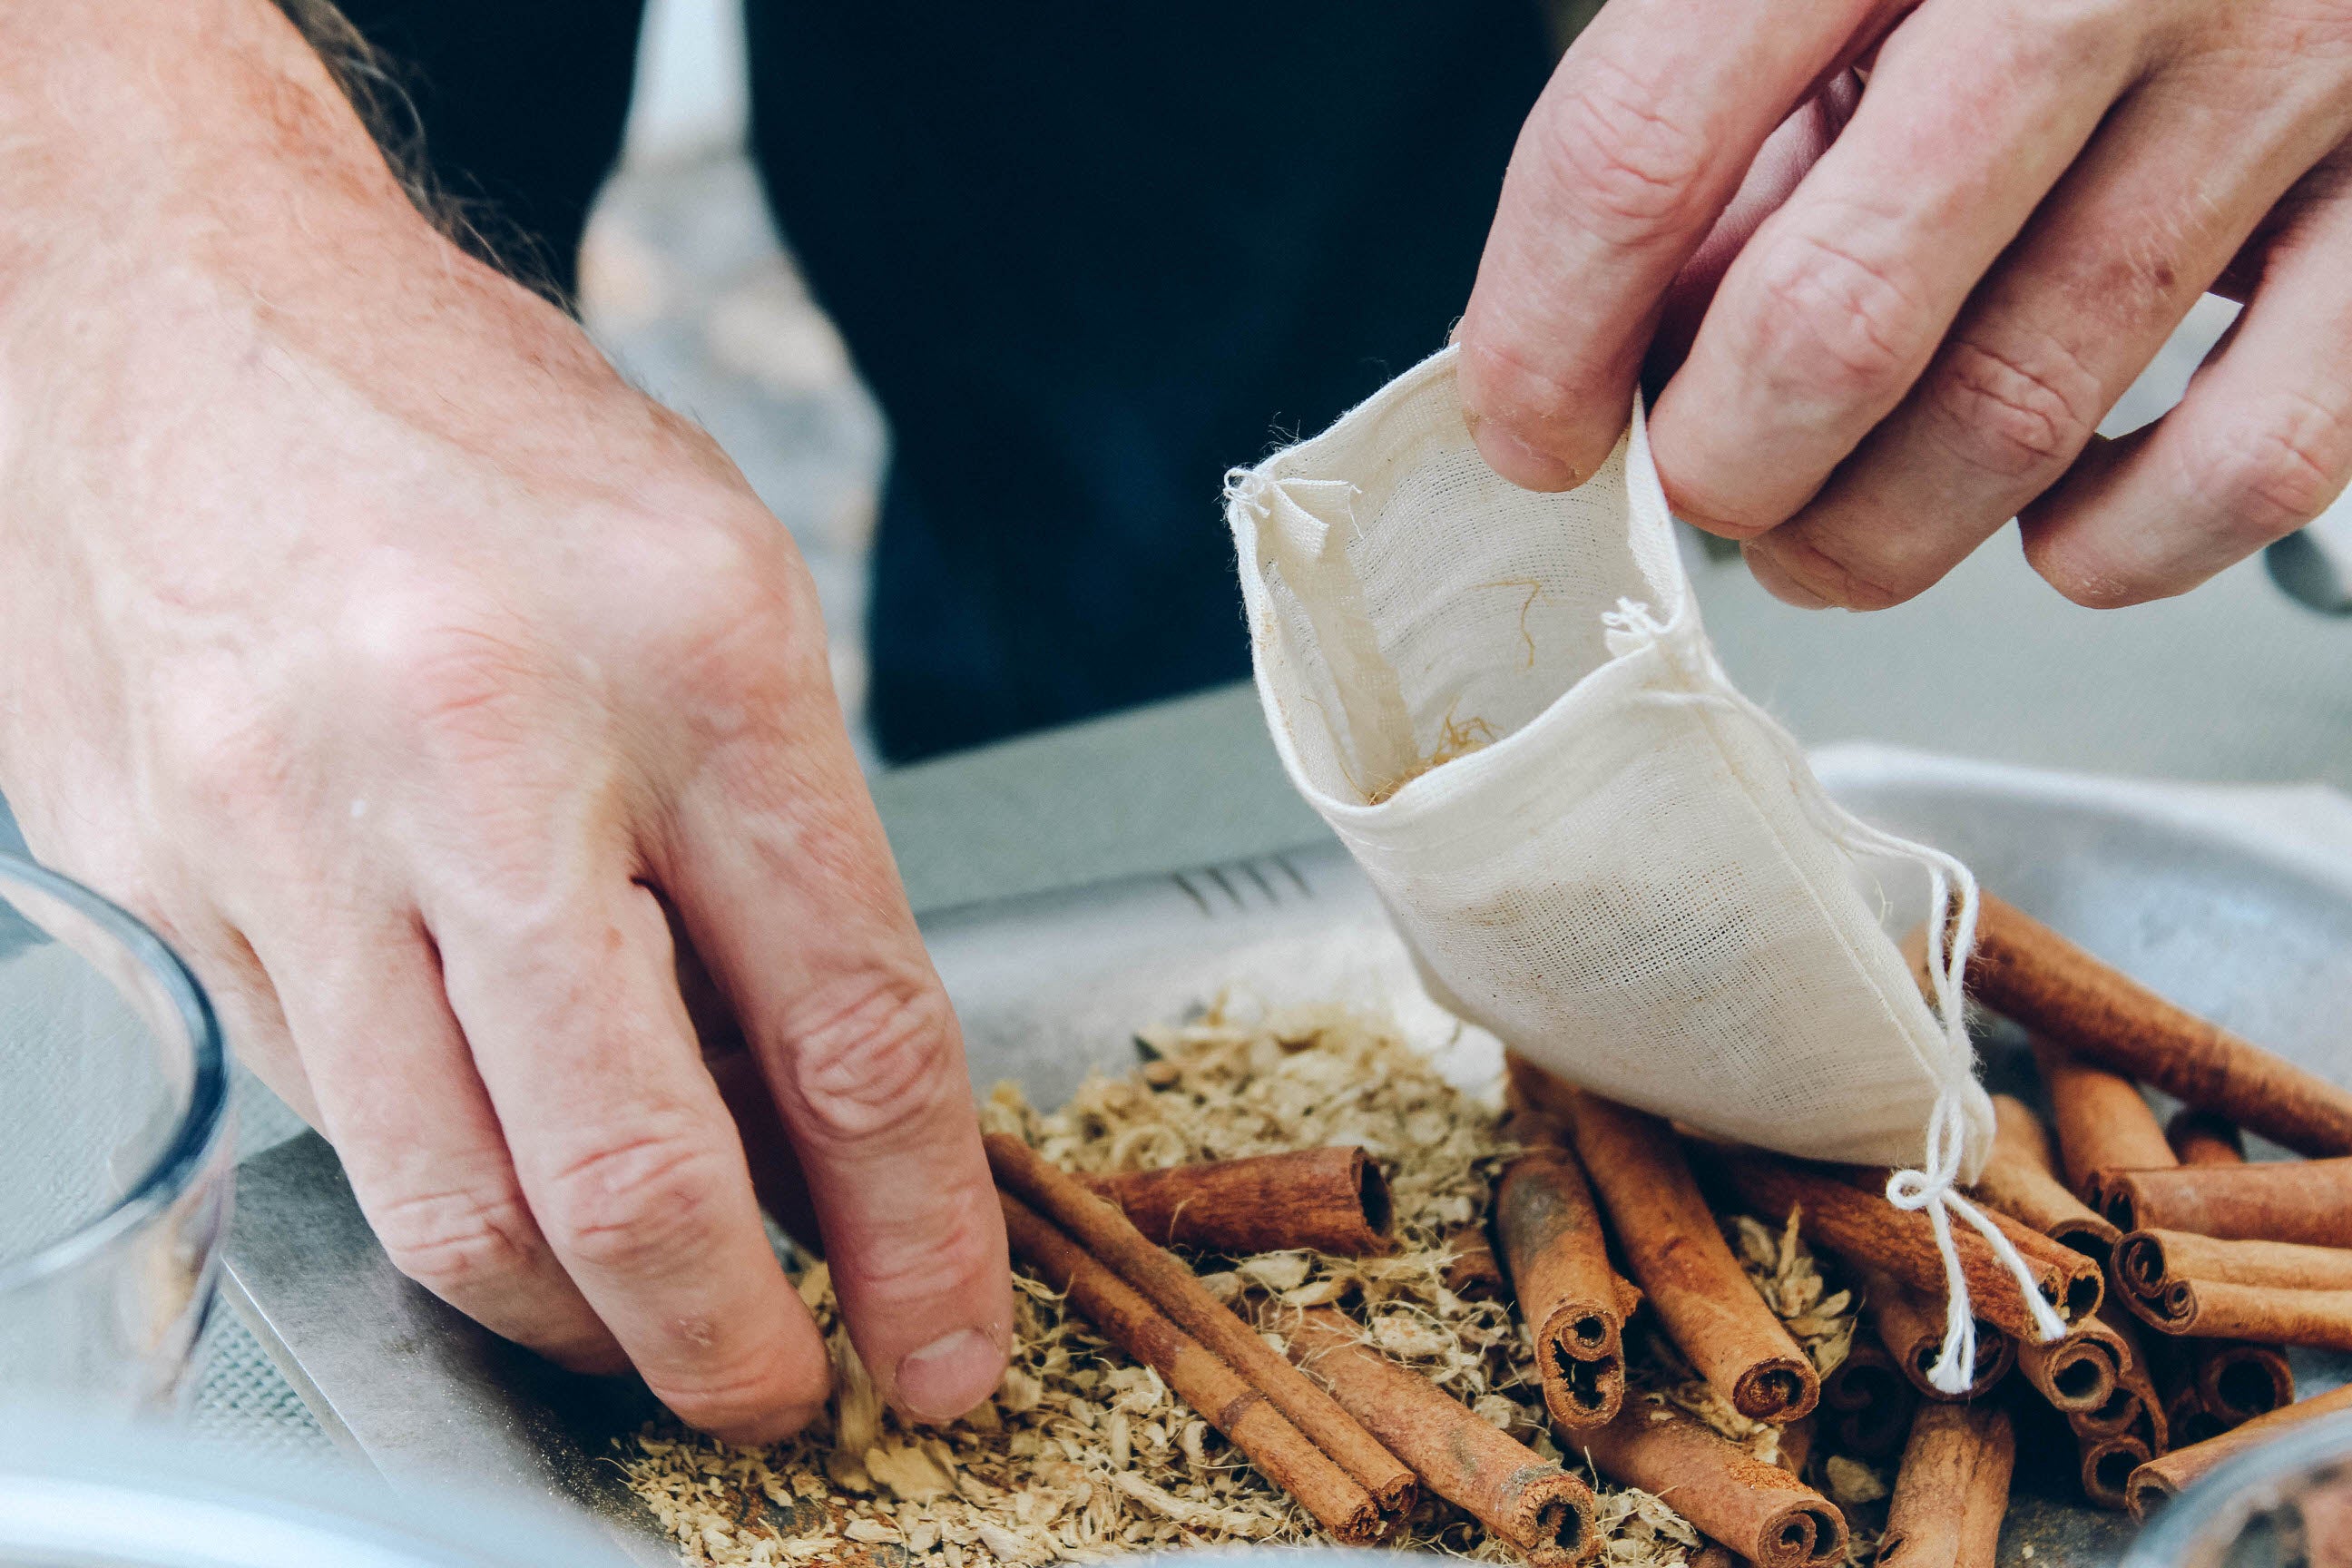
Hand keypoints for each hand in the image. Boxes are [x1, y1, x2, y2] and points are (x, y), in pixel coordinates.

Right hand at [0, 0, 1008, 1439]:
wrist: (175, 302)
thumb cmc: (483, 443)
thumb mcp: (718, 593)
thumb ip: (779, 854)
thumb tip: (822, 1110)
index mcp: (692, 655)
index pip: (847, 1024)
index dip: (915, 1233)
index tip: (944, 1338)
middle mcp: (483, 747)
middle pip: (627, 1169)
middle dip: (723, 1345)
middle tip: (776, 1393)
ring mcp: (289, 825)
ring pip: (445, 1200)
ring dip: (570, 1318)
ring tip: (641, 1325)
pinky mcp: (155, 882)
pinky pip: (326, 1112)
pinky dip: (439, 1179)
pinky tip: (496, 1159)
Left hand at [1458, 0, 2351, 609]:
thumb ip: (1726, 106)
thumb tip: (1617, 349)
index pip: (1639, 143)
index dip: (1543, 333)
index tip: (1526, 428)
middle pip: (1830, 324)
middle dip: (1718, 468)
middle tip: (1695, 486)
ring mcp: (2284, 80)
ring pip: (2014, 416)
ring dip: (1873, 537)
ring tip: (1819, 540)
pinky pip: (2246, 463)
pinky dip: (2114, 549)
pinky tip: (2051, 523)